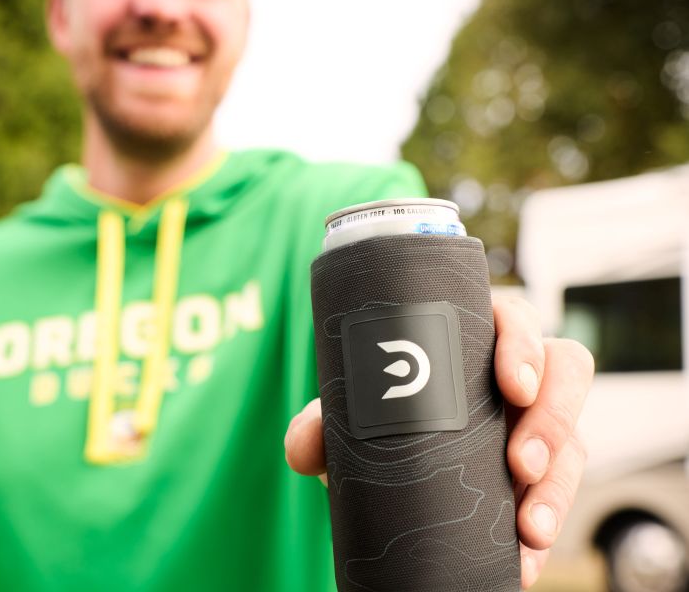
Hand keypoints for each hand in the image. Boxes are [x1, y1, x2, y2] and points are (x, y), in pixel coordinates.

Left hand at [284, 295, 593, 588]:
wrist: (386, 478)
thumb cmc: (377, 423)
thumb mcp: (349, 422)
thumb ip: (320, 426)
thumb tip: (306, 446)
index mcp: (471, 340)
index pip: (512, 320)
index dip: (522, 344)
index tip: (512, 384)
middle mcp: (513, 377)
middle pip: (565, 374)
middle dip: (552, 420)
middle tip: (520, 464)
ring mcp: (533, 424)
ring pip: (572, 440)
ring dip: (556, 486)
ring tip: (527, 528)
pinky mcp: (539, 474)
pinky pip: (557, 495)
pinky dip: (543, 527)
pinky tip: (524, 558)